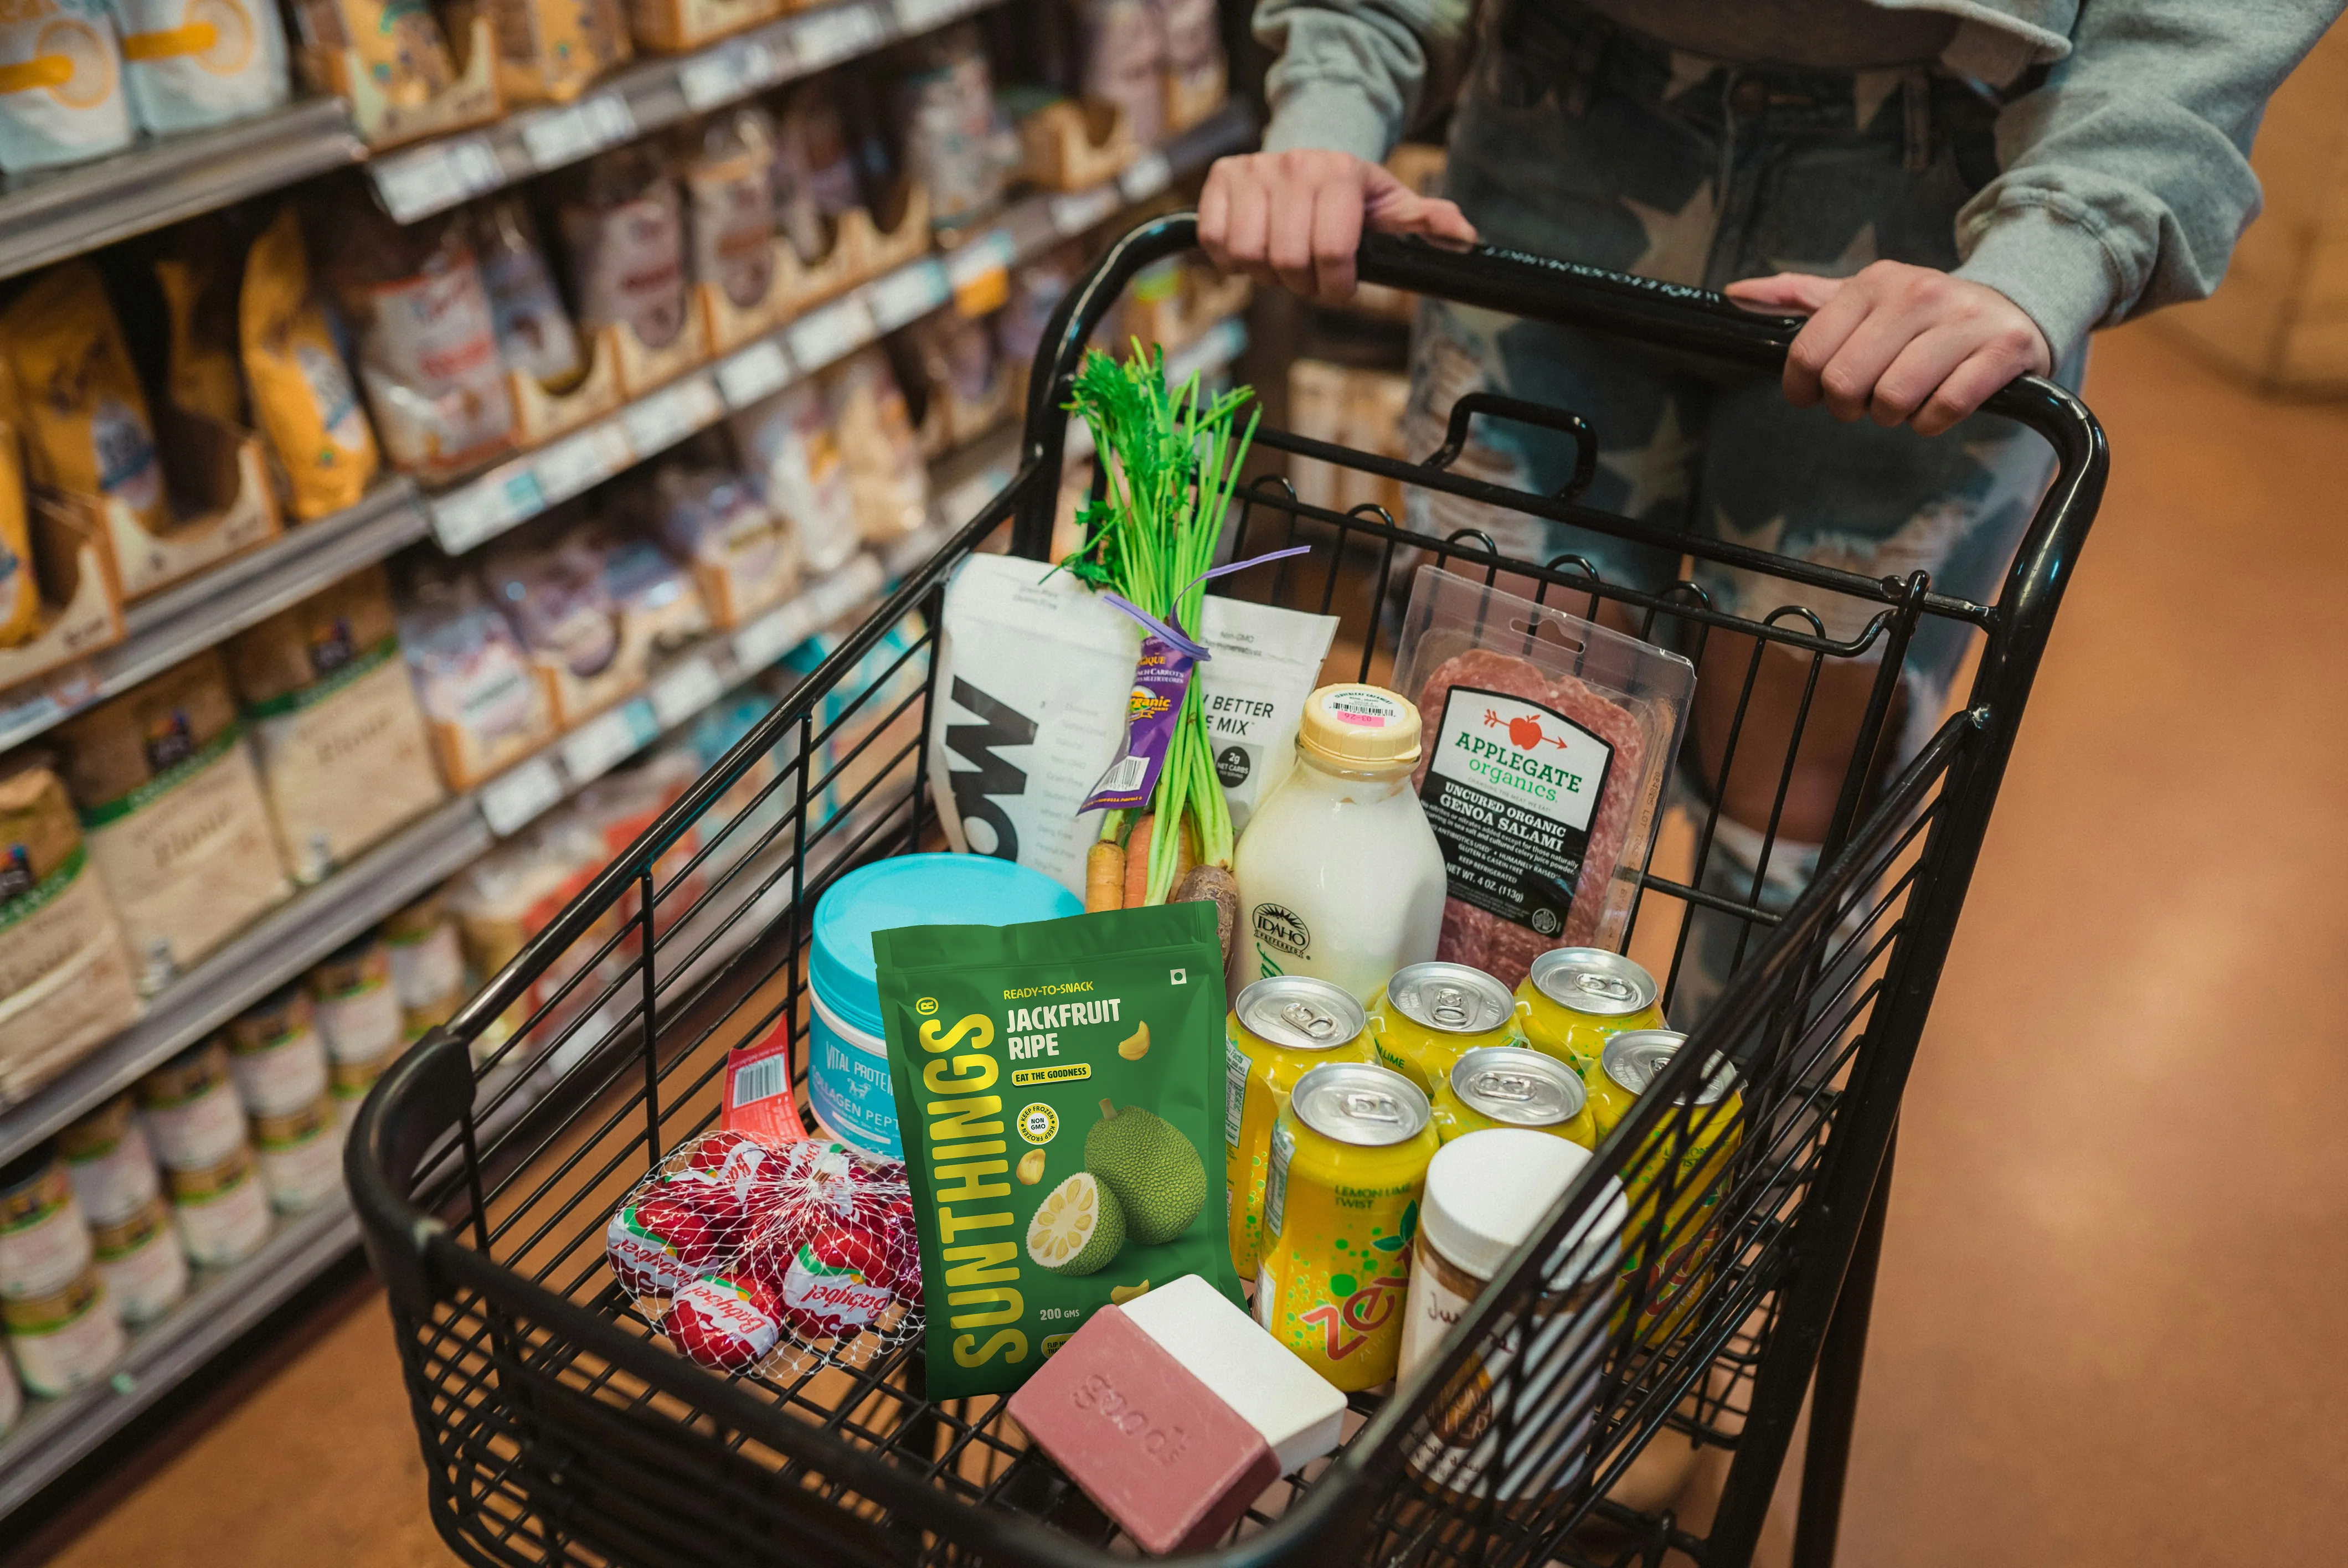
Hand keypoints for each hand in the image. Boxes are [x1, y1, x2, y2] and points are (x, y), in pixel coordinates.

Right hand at [1199, 149, 1476, 302]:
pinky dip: (1231, 260)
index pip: (1331, 252)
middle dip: (1301, 283)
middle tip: (1310, 275)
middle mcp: (1294, 166)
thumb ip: (1428, 223)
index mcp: (1340, 174)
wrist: (1309, 148)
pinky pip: (1215, 240)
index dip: (1335, 286)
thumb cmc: (1351, 191)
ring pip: (1248, 254)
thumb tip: (1466, 239)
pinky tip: (1253, 252)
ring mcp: (1253, 169)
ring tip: (1282, 261)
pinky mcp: (1222, 177)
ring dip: (1265, 273)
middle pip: (1286, 260)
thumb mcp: (1393, 204)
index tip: (1340, 286)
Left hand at [1725, 262, 2050, 435]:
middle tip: (1865, 401)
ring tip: (1904, 400)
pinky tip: (1936, 406)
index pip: (1810, 351)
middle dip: (1849, 406)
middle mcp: (1918, 293)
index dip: (1803, 387)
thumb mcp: (1863, 299)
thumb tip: (1736, 292)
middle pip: (1846, 381)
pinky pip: (1945, 407)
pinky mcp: (2003, 350)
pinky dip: (1931, 422)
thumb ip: (1800, 299)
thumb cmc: (1922, 316)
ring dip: (1892, 416)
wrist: (2014, 306)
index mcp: (1875, 282)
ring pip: (1894, 397)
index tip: (1814, 394)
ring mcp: (1963, 321)